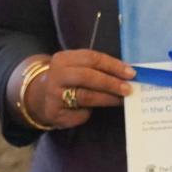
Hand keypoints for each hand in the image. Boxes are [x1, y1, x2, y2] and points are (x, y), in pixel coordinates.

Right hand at [19, 50, 134, 130]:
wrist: (40, 97)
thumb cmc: (69, 80)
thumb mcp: (77, 68)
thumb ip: (98, 68)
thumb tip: (128, 74)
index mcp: (63, 59)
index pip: (91, 58)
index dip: (113, 65)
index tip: (131, 73)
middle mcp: (56, 74)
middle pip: (88, 76)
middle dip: (111, 83)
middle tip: (128, 89)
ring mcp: (53, 94)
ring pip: (85, 96)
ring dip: (107, 98)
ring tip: (121, 100)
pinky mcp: (54, 112)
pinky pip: (79, 113)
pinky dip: (89, 113)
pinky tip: (93, 111)